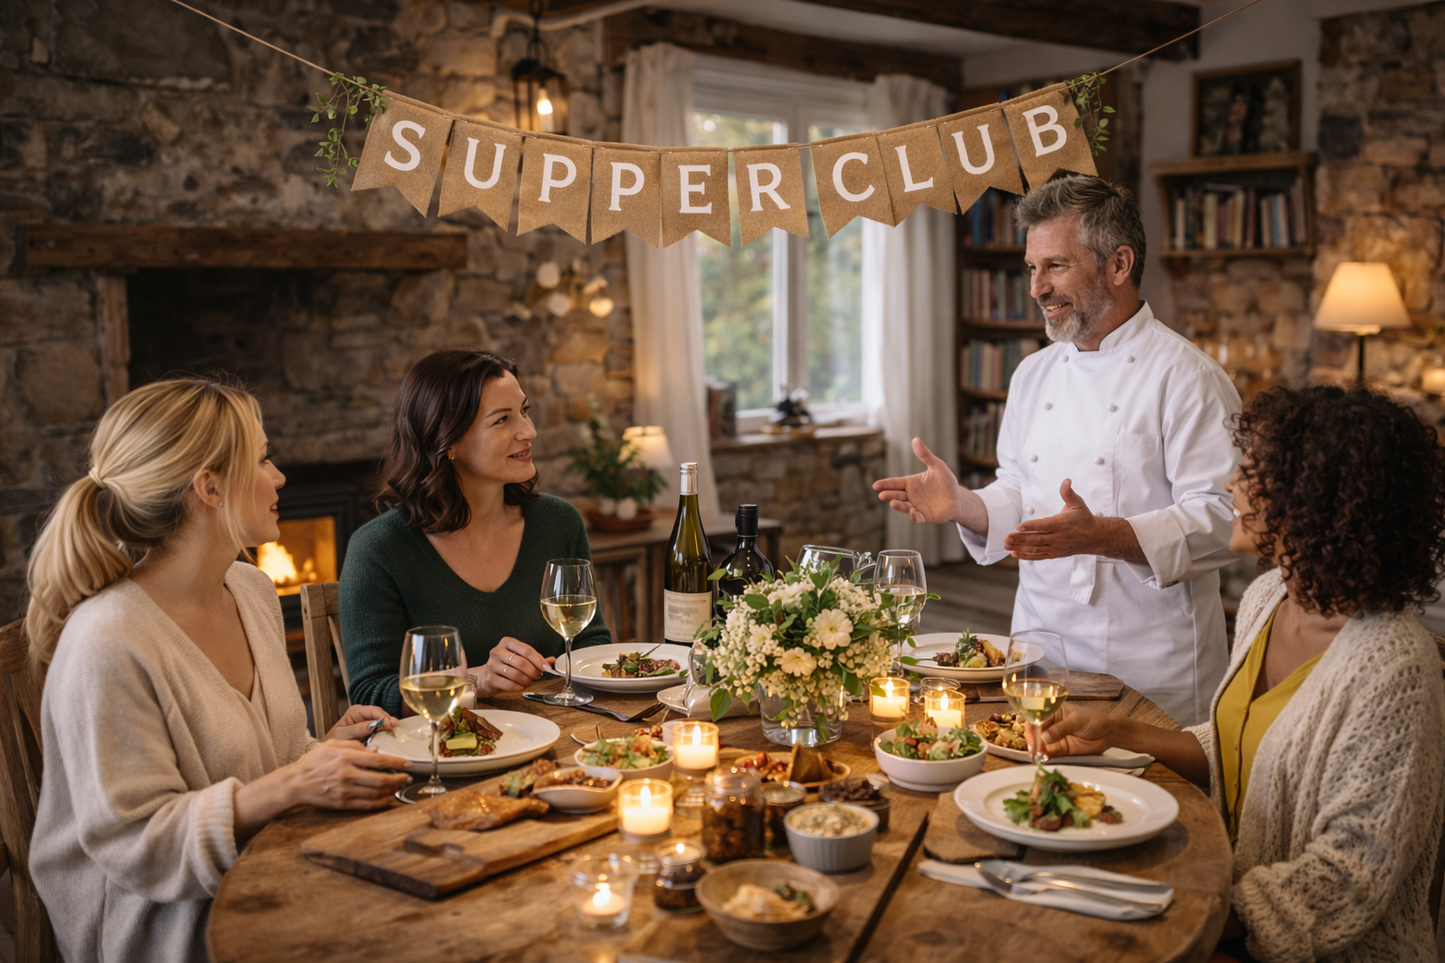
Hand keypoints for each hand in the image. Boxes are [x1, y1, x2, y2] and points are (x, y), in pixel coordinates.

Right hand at [280, 740, 411, 809]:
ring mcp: (345, 791)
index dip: (397, 762)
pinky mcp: (342, 803)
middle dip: (398, 779)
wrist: (295, 782)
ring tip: (399, 786)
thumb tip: (376, 750)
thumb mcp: (332, 744)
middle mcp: (347, 775)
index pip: (378, 760)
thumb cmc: (313, 762)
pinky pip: (366, 805)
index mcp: (346, 757)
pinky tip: (387, 798)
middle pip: (381, 779)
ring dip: (392, 790)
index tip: (407, 763)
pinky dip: (380, 802)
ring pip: (376, 793)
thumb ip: (355, 745)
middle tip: (407, 777)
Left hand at [324, 704, 397, 743]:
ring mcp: (368, 721)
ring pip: (382, 721)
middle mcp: (363, 714)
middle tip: (395, 727)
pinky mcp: (372, 730)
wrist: (331, 751)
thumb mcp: (343, 735)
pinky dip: (386, 732)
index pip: (373, 710)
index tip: (390, 724)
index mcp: (355, 711)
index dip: (383, 716)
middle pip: (380, 714)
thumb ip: (358, 729)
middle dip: (388, 720)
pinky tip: (391, 734)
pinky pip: (381, 729)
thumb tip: (374, 724)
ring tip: (395, 730)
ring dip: (389, 726)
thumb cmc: (334, 741)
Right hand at [475, 637, 553, 697]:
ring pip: (516, 674)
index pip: (526, 650)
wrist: (486, 675)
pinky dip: (519, 687)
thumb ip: (535, 658)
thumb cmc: (506, 664)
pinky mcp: (490, 678)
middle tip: (537, 676)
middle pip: (521, 662)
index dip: (538, 660)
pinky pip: (509, 684)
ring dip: (527, 680)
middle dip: (533, 672)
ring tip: (529, 681)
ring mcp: (492, 664)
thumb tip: (551, 661)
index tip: (546, 667)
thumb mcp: (519, 656)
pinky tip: (521, 686)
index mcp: (507, 642)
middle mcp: (497, 651)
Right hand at [872, 438, 966, 523]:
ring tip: (893, 502)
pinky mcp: (925, 516)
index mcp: (911, 483)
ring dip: (898, 505)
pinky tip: (911, 511)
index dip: (885, 484)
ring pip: (904, 507)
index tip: (876, 485)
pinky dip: (913, 516)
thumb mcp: (937, 466)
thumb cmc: (946, 481)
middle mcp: (911, 495)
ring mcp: (917, 506)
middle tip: (881, 495)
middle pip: (897, 495)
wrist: (958, 498)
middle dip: (888, 495)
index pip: (895, 483)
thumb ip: (925, 455)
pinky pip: (917, 517)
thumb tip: (915, 439)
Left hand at [1003, 480, 1144, 562]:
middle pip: (1037, 538)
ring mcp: (1056, 547)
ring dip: (1020, 547)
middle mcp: (1058, 537)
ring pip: (1036, 548)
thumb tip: (1066, 481)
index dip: (1031, 526)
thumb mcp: (1077, 503)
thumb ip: (1068, 493)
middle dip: (1020, 538)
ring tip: (1007, 545)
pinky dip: (1027, 556)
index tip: (1019, 527)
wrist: (1095, 537)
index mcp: (1062, 523)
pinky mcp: (1055, 553)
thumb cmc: (1084, 519)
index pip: (1045, 525)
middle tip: (1007, 537)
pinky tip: (1015, 553)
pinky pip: (1039, 556)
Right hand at [1034, 703, 1113, 757]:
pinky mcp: (1061, 749)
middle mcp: (1052, 724)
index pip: (1038, 717)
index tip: (1031, 734)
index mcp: (1054, 711)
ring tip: (1038, 753)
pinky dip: (1045, 756)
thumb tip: (1045, 737)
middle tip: (1033, 746)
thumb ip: (1061, 729)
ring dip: (1038, 749)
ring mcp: (1056, 737)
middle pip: (1036, 731)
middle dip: (1032, 739)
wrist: (1109, 734)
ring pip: (1041, 743)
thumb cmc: (1094, 720)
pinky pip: (1049, 753)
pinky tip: (1044, 757)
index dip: (1032, 725)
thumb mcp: (1077, 721)